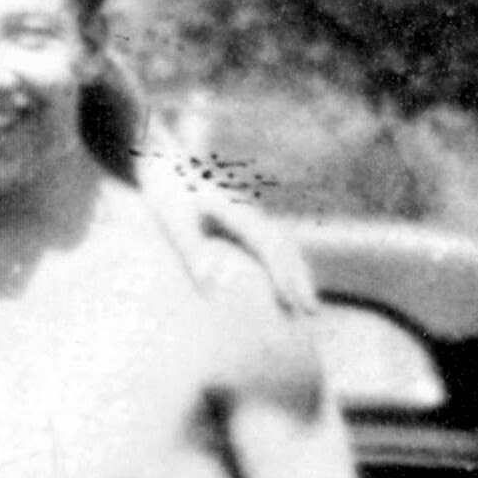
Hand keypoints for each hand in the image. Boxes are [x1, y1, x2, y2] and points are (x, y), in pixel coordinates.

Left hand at [143, 159, 316, 319]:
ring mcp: (248, 213)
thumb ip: (192, 253)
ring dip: (297, 274)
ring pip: (284, 245)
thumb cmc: (167, 194)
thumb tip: (210, 285)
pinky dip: (283, 264)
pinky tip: (282, 285)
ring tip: (305, 304)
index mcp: (238, 212)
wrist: (165, 164)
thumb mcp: (175, 223)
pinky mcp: (242, 217)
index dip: (284, 277)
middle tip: (312, 313)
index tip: (294, 303)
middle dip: (301, 280)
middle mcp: (250, 211)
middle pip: (287, 248)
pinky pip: (271, 243)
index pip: (271, 248)